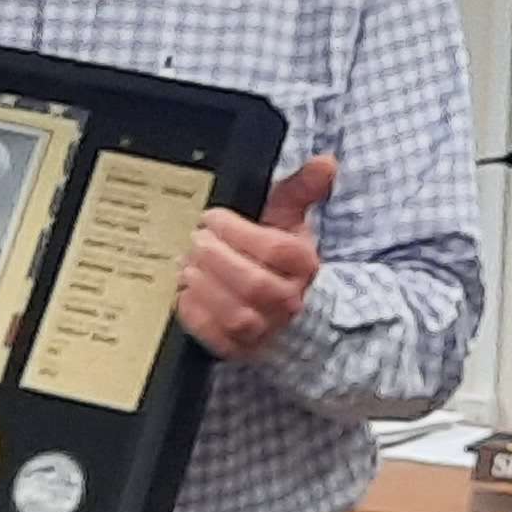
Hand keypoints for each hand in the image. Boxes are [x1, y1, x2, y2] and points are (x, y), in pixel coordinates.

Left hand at [177, 154, 333, 361]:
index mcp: (303, 265)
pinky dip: (196, 314)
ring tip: (188, 265)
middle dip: (217, 258)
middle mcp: (288, 301)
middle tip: (195, 241)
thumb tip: (325, 162)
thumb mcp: (288, 219)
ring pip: (236, 315)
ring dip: (205, 286)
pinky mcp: (239, 349)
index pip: (275, 249)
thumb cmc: (278, 259)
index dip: (238, 232)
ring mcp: (265, 329)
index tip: (212, 218)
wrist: (283, 310)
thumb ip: (300, 188)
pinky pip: (216, 338)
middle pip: (254, 284)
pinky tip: (185, 293)